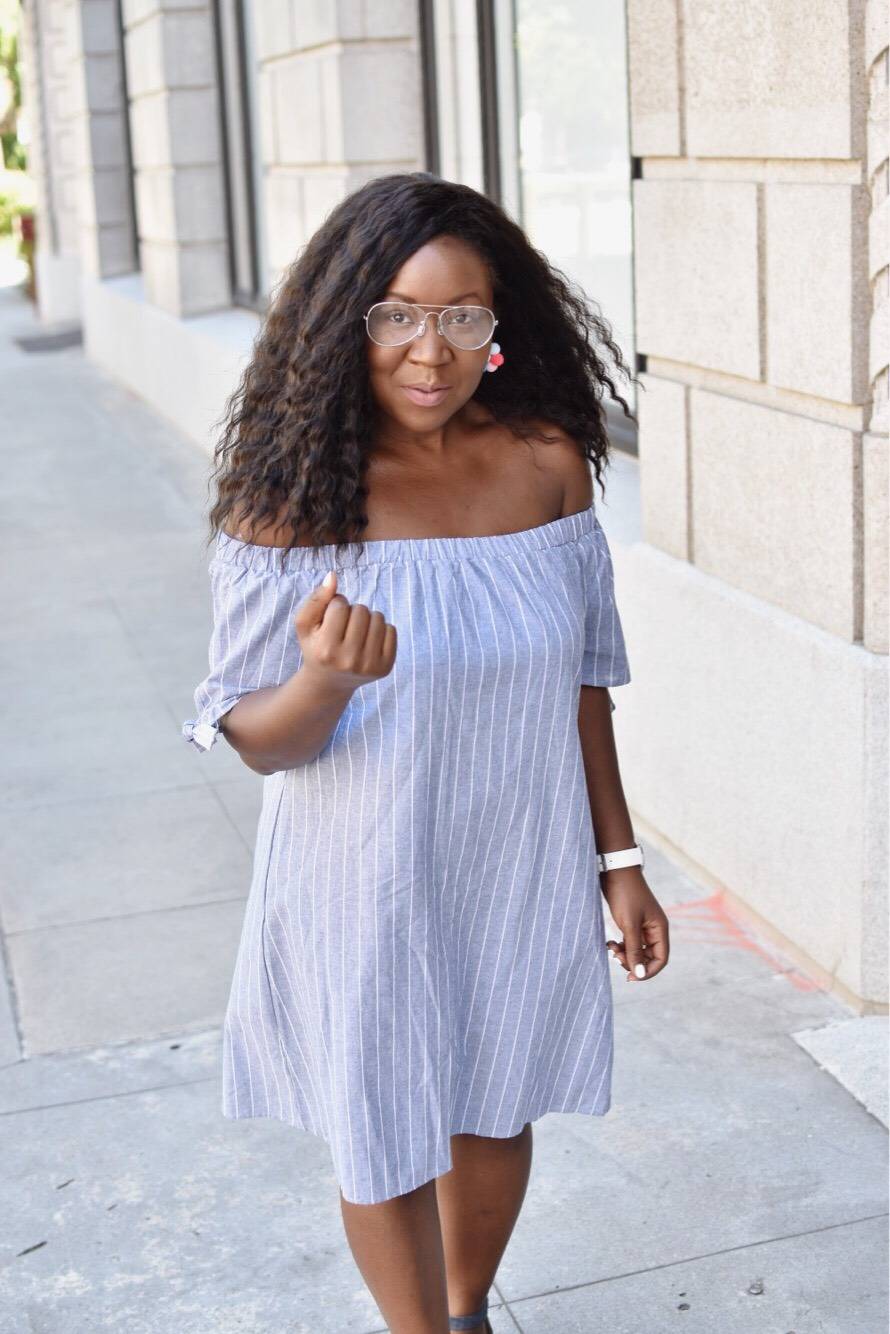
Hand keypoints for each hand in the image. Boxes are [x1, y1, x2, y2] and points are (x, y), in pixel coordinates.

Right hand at [295, 569, 397, 688]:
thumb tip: (333, 576)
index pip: (340, 605)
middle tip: (344, 627)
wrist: (329, 682)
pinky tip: (367, 640)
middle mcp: (348, 660)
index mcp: (326, 650)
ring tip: (356, 631)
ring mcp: (369, 666)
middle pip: (361, 610)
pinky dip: (380, 629)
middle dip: (352, 611)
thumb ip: (316, 598)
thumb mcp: (305, 624)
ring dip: (367, 618)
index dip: (335, 605)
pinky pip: (391, 629)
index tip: (330, 619)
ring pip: (377, 617)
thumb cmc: (315, 646)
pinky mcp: (385, 668)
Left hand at [602, 866, 669, 981]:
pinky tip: (610, 943)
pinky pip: (629, 942)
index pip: (661, 959)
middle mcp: (654, 929)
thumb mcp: (629, 925)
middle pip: (649, 957)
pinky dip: (620, 946)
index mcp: (660, 929)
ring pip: (637, 951)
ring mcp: (643, 926)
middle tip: (615, 957)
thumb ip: (634, 950)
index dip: (647, 972)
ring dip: (625, 954)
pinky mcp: (631, 923)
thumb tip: (639, 975)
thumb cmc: (624, 894)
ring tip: (611, 948)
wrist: (615, 871)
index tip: (630, 977)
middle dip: (633, 962)